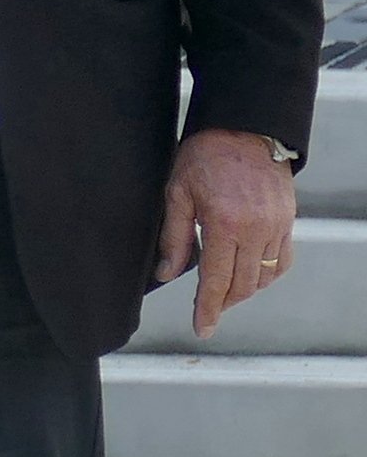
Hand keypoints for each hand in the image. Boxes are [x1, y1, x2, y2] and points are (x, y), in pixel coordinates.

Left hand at [161, 124, 296, 332]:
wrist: (244, 128)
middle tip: (206, 309)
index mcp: (225, 224)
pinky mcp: (288, 221)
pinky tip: (248, 273)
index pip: (216, 280)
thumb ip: (174, 237)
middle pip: (243, 284)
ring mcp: (277, 226)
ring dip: (244, 289)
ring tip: (223, 290)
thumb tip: (167, 274)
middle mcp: (257, 230)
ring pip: (264, 277)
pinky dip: (265, 274)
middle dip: (224, 302)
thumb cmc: (204, 156)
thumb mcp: (177, 193)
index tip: (202, 328)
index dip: (208, 308)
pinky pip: (281, 261)